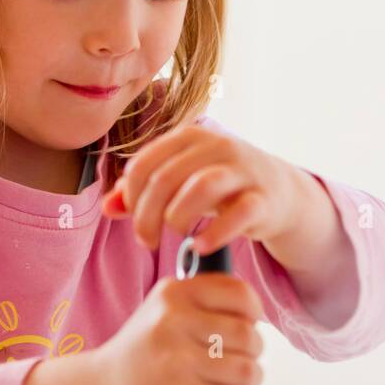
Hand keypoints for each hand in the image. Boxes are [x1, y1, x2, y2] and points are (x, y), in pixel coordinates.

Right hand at [95, 271, 264, 384]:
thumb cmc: (142, 354)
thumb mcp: (161, 312)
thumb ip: (201, 303)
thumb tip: (255, 315)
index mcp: (174, 294)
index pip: (239, 295)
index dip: (255, 314)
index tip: (250, 328)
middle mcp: (173, 323)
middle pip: (248, 335)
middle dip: (256, 352)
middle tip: (246, 361)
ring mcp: (177, 361)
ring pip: (246, 370)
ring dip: (253, 380)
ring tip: (244, 384)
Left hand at [101, 122, 301, 257]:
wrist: (278, 193)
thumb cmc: (219, 187)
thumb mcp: (179, 183)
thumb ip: (142, 194)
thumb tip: (107, 207)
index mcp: (189, 138)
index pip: (143, 165)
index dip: (131, 198)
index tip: (135, 221)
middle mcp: (217, 147)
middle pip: (166, 179)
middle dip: (147, 216)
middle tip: (147, 240)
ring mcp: (243, 172)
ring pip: (202, 187)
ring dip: (178, 218)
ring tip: (176, 235)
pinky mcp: (263, 200)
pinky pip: (238, 215)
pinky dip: (214, 234)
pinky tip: (199, 247)